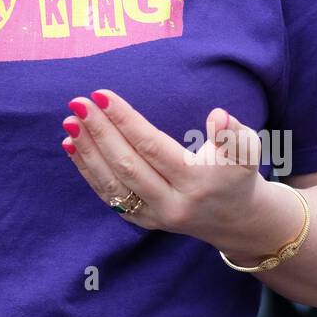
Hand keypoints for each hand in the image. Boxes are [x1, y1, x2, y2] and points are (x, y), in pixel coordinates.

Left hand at [60, 90, 265, 243]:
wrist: (235, 220)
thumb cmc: (237, 173)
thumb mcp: (247, 150)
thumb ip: (234, 132)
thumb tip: (218, 116)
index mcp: (196, 182)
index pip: (153, 147)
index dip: (125, 120)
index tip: (102, 95)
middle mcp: (172, 203)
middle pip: (127, 165)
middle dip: (99, 132)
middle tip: (79, 102)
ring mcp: (153, 216)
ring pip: (112, 183)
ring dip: (87, 151)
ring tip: (70, 121)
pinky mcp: (141, 221)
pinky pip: (108, 195)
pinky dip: (87, 170)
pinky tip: (72, 145)